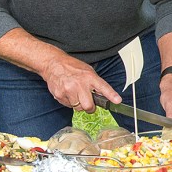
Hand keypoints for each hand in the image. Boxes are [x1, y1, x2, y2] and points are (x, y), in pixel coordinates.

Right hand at [0, 28, 121, 112]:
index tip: (117, 101)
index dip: (111, 95)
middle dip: (90, 108)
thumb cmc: (72, 67)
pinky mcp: (59, 95)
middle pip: (88, 106)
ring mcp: (69, 90)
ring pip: (78, 108)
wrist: (53, 64)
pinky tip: (68, 93)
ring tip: (76, 95)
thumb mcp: (88, 71)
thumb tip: (103, 95)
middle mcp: (80, 84)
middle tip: (89, 105)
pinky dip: (70, 102)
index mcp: (89, 77)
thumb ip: (95, 83)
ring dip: (79, 105)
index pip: (103, 87)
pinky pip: (68, 106)